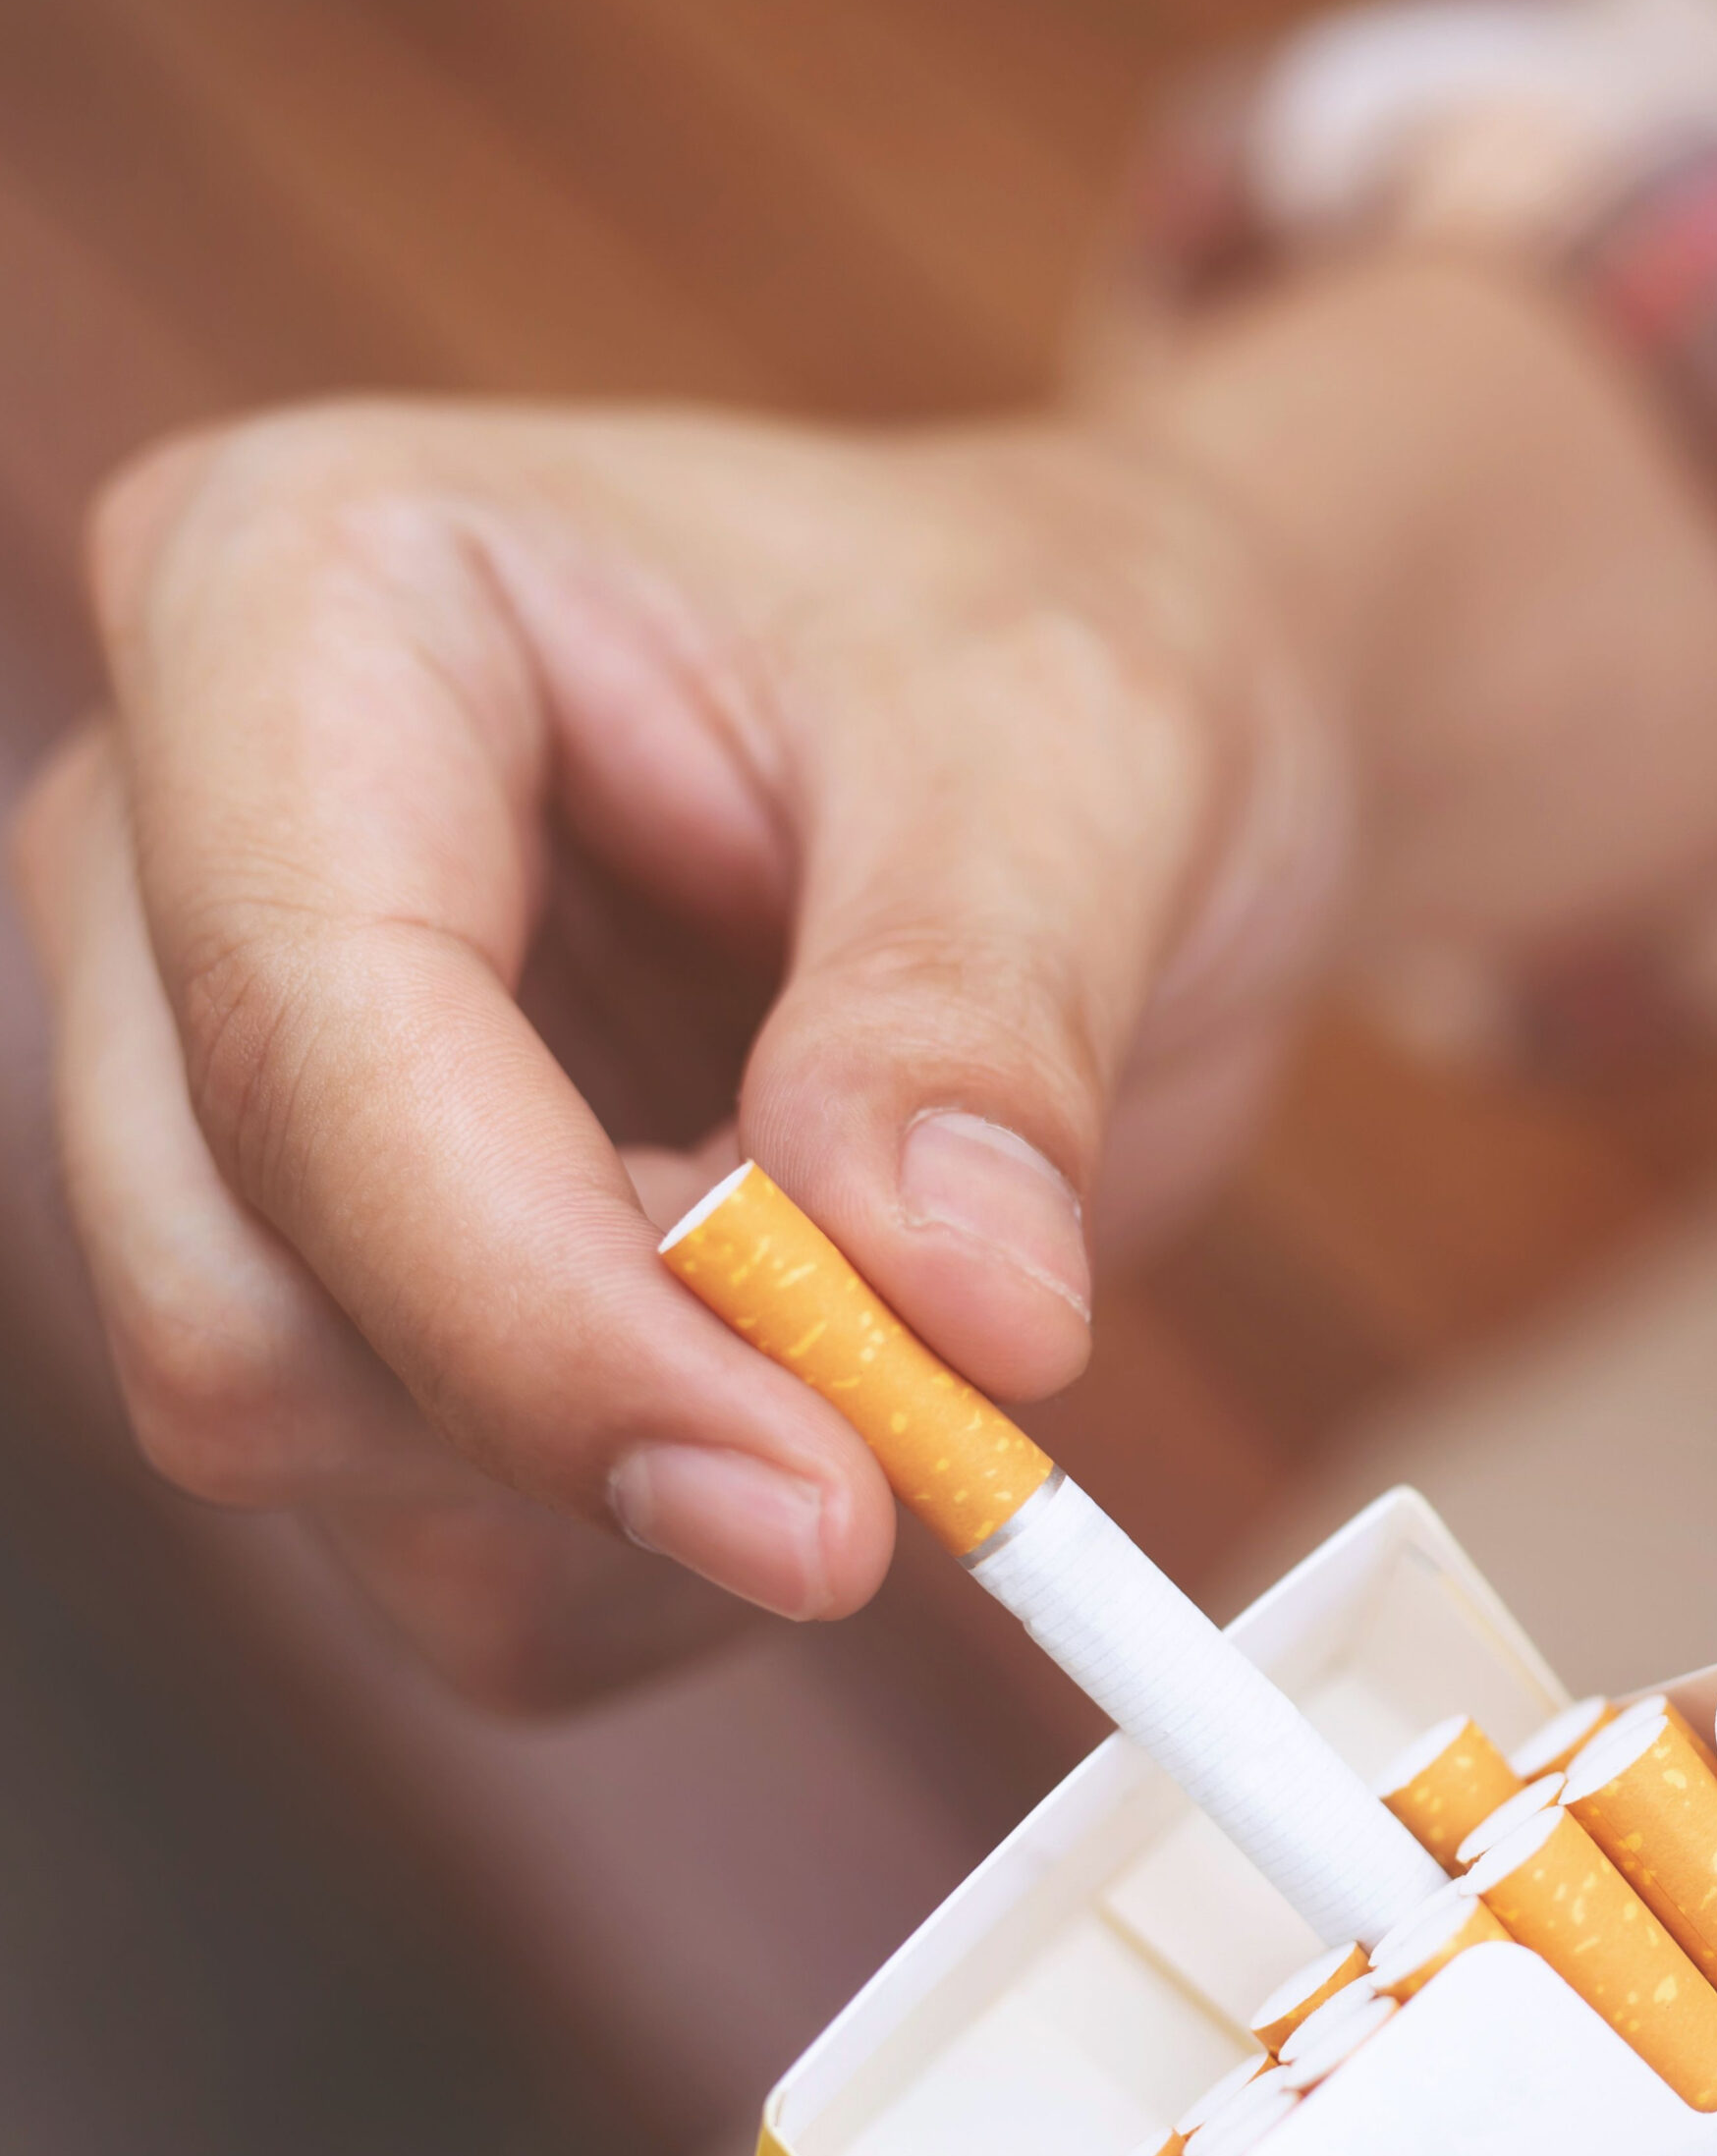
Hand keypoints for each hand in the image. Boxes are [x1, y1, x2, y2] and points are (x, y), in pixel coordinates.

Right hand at [9, 401, 1334, 1698]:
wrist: (1084, 749)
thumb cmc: (1049, 654)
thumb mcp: (1071, 759)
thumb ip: (977, 1024)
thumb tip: (948, 1310)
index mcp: (305, 601)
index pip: (307, 1034)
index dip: (546, 1315)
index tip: (833, 1503)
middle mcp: (194, 862)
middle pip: (234, 1291)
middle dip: (584, 1422)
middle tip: (911, 1450)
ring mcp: (236, 1090)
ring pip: (317, 1444)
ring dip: (636, 1488)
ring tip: (889, 1319)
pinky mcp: (343, 1272)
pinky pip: (434, 1547)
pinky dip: (653, 1554)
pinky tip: (821, 1406)